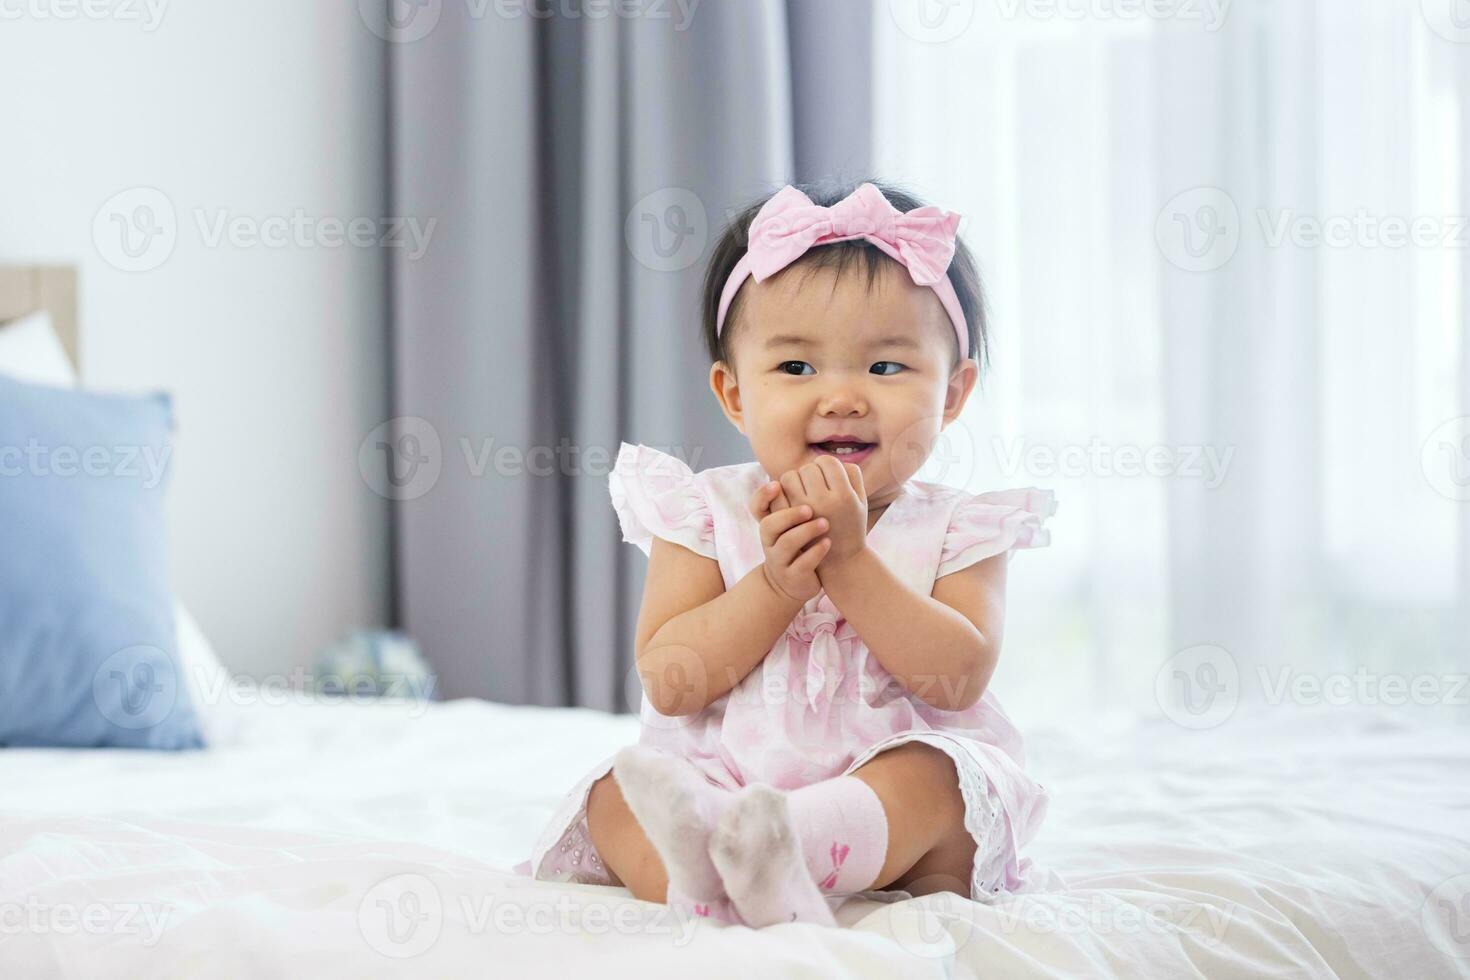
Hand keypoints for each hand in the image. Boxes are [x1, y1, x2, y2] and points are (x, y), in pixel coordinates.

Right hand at [749, 481, 829, 603]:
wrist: (796, 581)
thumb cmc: (798, 544)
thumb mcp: (791, 523)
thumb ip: (795, 499)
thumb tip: (813, 467)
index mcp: (770, 524)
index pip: (756, 507)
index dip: (763, 496)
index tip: (777, 483)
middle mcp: (770, 541)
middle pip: (769, 525)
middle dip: (789, 514)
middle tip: (810, 508)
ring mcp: (780, 560)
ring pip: (786, 544)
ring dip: (806, 531)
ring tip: (825, 524)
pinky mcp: (793, 576)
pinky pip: (801, 564)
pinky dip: (815, 553)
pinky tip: (827, 543)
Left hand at [775, 456, 867, 563]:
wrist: (841, 562)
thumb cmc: (852, 526)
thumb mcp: (861, 501)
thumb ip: (852, 475)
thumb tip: (836, 458)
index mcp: (844, 495)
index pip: (827, 462)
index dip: (826, 465)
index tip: (828, 475)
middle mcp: (824, 502)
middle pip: (808, 468)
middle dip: (810, 472)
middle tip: (816, 484)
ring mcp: (803, 512)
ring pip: (789, 477)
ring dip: (794, 480)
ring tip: (804, 491)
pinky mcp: (789, 521)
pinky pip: (779, 493)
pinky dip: (783, 491)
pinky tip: (793, 498)